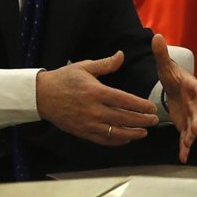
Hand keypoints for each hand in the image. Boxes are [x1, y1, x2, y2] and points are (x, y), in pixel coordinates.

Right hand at [36, 52, 159, 145]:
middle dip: (142, 121)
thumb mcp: (84, 67)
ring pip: (115, 132)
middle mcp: (94, 109)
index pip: (124, 101)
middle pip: (123, 118)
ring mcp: (88, 123)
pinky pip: (102, 140)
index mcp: (96, 92)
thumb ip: (106, 64)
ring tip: (144, 132)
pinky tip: (126, 139)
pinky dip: (116, 141)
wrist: (41, 95)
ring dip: (132, 133)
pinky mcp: (82, 132)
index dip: (140, 106)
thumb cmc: (64, 79)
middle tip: (154, 121)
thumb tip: (122, 55)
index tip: (152, 108)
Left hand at [152, 33, 196, 162]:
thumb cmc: (172, 75)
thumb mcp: (165, 66)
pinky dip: (185, 147)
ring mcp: (192, 115)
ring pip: (193, 127)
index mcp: (193, 86)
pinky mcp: (185, 124)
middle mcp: (196, 102)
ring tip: (186, 146)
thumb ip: (161, 53)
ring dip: (190, 137)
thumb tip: (156, 36)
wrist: (174, 86)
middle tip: (195, 129)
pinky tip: (182, 157)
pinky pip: (186, 137)